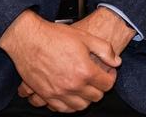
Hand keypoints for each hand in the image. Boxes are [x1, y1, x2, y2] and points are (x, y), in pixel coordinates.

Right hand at [18, 7, 136, 106]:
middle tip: (97, 78)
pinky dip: (69, 105)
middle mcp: (72, 85)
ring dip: (86, 98)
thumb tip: (116, 62)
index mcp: (85, 71)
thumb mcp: (85, 37)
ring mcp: (58, 92)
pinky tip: (71, 95)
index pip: (107, 84)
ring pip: (80, 106)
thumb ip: (105, 50)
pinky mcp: (45, 95)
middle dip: (100, 88)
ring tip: (85, 87)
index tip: (108, 72)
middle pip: (95, 97)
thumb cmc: (55, 36)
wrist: (28, 39)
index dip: (111, 77)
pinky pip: (62, 109)